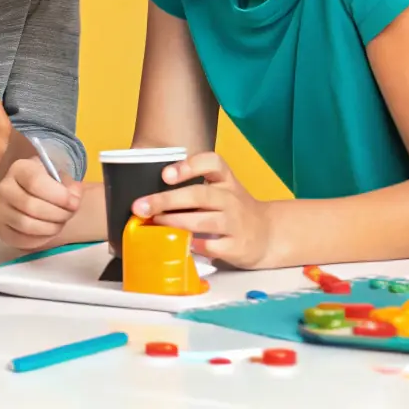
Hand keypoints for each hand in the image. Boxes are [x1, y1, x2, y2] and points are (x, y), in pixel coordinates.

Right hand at [0, 158, 82, 250]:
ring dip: (49, 227)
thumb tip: (73, 198)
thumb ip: (70, 187)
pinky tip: (49, 232)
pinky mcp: (1, 229)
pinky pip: (20, 239)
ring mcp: (0, 209)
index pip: (35, 182)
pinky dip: (40, 239)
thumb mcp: (61, 179)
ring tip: (60, 223)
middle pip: (30, 205)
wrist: (34, 196)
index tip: (74, 203)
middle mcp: (4, 187)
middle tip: (69, 214)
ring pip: (25, 224)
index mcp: (20, 168)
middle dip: (56, 213)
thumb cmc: (49, 185)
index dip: (58, 195)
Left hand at [133, 152, 272, 267]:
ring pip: (204, 221)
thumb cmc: (232, 211)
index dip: (189, 166)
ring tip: (153, 223)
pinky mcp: (237, 246)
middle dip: (166, 200)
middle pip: (199, 194)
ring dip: (174, 222)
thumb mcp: (220, 191)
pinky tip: (178, 244)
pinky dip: (193, 245)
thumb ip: (192, 189)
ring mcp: (236, 223)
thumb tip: (149, 196)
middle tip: (140, 206)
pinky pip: (212, 246)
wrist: (268, 235)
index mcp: (226, 181)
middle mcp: (232, 199)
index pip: (213, 163)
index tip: (165, 175)